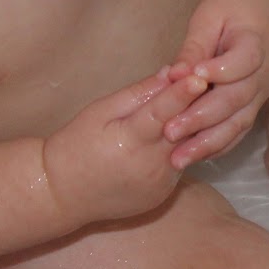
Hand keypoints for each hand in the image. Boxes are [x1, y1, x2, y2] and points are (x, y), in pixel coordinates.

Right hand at [42, 69, 206, 226]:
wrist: (62, 195)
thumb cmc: (75, 146)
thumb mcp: (99, 112)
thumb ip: (137, 94)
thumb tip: (170, 72)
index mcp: (130, 141)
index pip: (162, 112)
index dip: (181, 94)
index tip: (199, 77)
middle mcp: (150, 166)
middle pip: (184, 129)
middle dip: (196, 105)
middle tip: (206, 82)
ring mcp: (159, 183)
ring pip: (187, 147)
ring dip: (190, 127)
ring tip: (190, 107)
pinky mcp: (162, 194)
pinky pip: (179, 164)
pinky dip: (179, 149)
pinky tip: (170, 138)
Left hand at [163, 0, 268, 167]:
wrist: (260, 5)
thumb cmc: (230, 6)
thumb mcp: (209, 17)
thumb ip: (194, 47)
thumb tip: (176, 75)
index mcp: (257, 43)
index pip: (245, 61)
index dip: (220, 71)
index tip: (192, 77)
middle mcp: (265, 72)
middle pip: (237, 99)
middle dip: (202, 118)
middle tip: (169, 131)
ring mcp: (262, 91)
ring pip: (239, 122)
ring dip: (208, 142)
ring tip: (177, 158)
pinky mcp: (254, 103)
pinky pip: (238, 129)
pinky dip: (217, 145)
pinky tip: (193, 156)